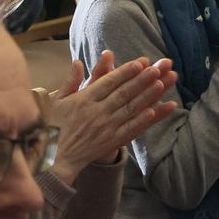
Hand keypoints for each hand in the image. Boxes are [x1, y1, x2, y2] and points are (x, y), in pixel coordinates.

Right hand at [53, 51, 179, 169]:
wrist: (58, 156)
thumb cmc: (57, 125)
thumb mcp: (59, 100)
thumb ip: (71, 80)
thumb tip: (77, 61)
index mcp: (84, 99)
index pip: (109, 82)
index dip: (125, 71)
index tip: (140, 62)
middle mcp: (97, 112)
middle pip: (123, 93)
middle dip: (141, 80)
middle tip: (156, 69)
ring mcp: (106, 127)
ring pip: (130, 108)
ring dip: (147, 96)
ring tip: (161, 84)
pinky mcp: (112, 141)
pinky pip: (130, 129)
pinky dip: (142, 120)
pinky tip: (154, 111)